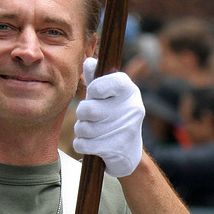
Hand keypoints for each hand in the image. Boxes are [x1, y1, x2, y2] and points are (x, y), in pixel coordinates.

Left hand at [73, 57, 144, 176]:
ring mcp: (126, 130)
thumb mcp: (106, 96)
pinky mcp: (116, 149)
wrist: (128, 152)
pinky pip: (83, 144)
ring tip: (90, 129)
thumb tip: (89, 62)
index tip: (93, 93)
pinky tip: (90, 143)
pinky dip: (81, 144)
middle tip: (88, 115)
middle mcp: (132, 108)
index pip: (113, 81)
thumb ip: (95, 79)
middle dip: (82, 113)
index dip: (96, 87)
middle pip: (88, 108)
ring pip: (83, 128)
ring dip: (81, 129)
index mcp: (130, 91)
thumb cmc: (112, 115)